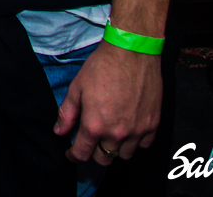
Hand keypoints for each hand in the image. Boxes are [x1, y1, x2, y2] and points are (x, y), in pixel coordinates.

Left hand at [53, 42, 162, 164]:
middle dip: (94, 154)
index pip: (82, 154)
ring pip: (125, 155)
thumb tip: (59, 132)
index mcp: (95, 125)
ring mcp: (137, 131)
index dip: (73, 156)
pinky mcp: (153, 124)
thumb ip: (67, 113)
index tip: (71, 154)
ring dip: (115, 148)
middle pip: (104, 159)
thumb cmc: (101, 68)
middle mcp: (117, 133)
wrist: (132, 53)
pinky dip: (135, 142)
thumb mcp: (77, 88)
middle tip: (91, 142)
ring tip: (110, 135)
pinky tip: (129, 130)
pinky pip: (144, 145)